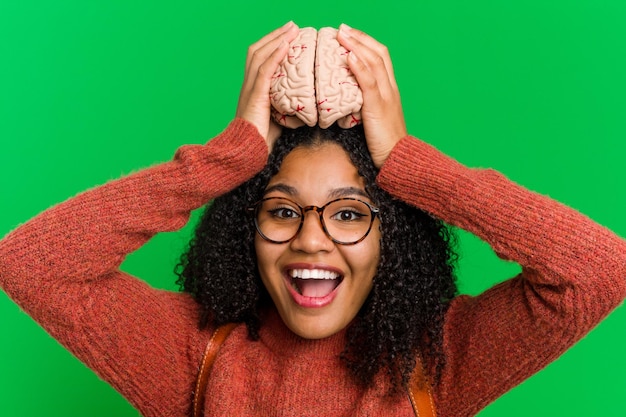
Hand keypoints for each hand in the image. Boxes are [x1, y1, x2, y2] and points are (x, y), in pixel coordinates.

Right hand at [236, 22, 298, 152]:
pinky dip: (275, 54)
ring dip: (277, 39)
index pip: (259, 59)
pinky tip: (285, 45)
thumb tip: (308, 112)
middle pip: (258, 50)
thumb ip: (287, 112)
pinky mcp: (255, 95)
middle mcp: (248, 85)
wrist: (246, 152)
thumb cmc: (261, 142)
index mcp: (252, 89)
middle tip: (292, 26)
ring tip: (292, 29)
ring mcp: (250, 89)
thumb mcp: (277, 122)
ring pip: (260, 55)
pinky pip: (264, 70)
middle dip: (275, 36)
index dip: (272, 45)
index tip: (289, 36)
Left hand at [337, 24, 406, 167]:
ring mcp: (386, 97)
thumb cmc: (384, 144)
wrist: (398, 159)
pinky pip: (369, 83)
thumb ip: (364, 106)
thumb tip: (345, 99)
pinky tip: (349, 57)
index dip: (366, 43)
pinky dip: (360, 67)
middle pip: (379, 54)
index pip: (381, 58)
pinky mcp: (379, 108)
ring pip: (374, 63)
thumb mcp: (374, 119)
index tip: (349, 35)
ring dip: (357, 46)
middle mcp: (391, 89)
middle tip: (342, 29)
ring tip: (342, 35)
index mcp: (390, 90)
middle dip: (360, 38)